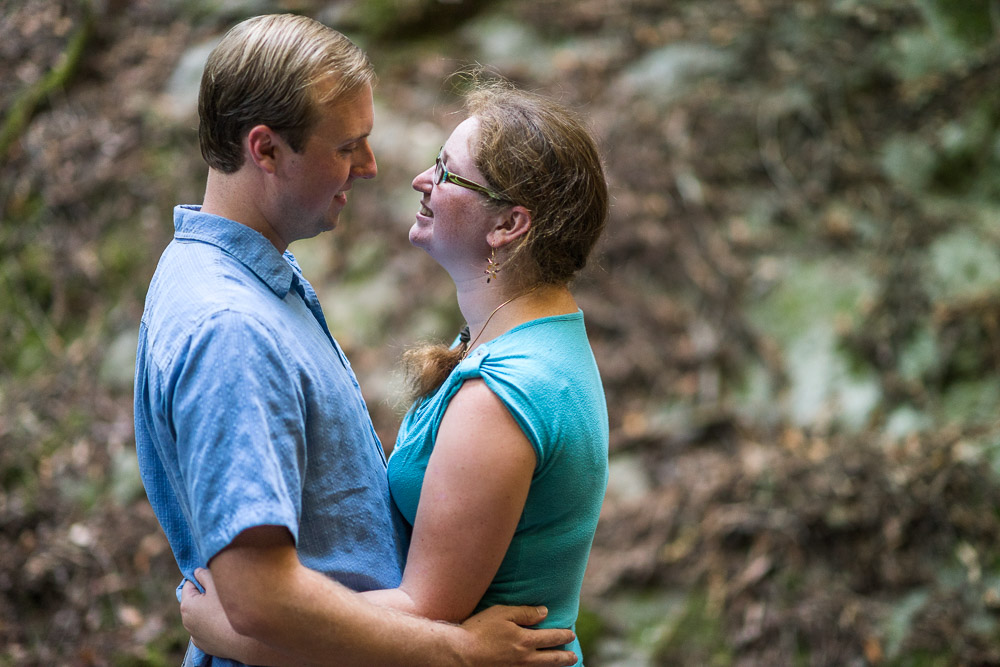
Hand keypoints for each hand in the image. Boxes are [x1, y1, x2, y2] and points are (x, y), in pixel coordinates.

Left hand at [180, 568, 252, 658]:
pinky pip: (206, 630)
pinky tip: (224, 623)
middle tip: (222, 594)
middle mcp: (186, 621)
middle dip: (205, 595)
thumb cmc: (227, 610)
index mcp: (187, 605)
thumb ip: (205, 575)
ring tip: (225, 609)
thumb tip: (197, 571)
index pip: (189, 584)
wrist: (241, 641)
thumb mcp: (216, 585)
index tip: (214, 580)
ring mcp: (194, 635)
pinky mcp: (203, 645)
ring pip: (200, 616)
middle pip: (194, 601)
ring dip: (208, 610)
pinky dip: (212, 625)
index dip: (201, 579)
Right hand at [459, 605, 576, 665]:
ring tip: (562, 665)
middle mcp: (524, 658)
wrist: (460, 654)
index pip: (551, 637)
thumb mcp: (502, 613)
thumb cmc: (479, 630)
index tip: (571, 634)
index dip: (563, 635)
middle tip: (573, 657)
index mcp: (525, 640)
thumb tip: (545, 612)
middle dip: (564, 657)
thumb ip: (525, 612)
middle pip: (551, 659)